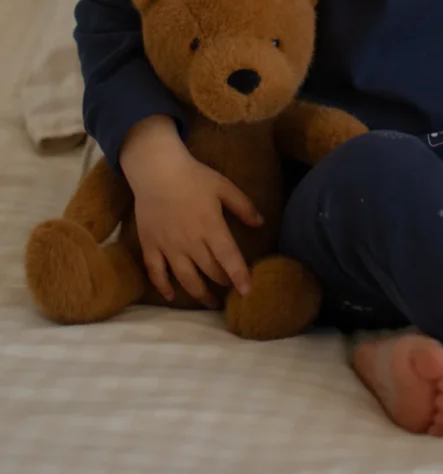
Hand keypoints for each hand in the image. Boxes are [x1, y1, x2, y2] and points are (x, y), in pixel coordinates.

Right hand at [122, 121, 263, 305]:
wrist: (156, 170)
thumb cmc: (194, 177)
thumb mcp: (224, 186)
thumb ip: (243, 206)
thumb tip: (261, 223)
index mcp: (211, 226)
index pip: (229, 258)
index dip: (240, 276)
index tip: (248, 292)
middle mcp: (190, 241)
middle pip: (210, 271)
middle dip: (223, 284)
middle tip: (231, 291)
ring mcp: (168, 246)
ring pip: (186, 278)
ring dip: (199, 293)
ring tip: (210, 303)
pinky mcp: (151, 246)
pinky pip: (156, 272)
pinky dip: (163, 287)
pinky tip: (172, 296)